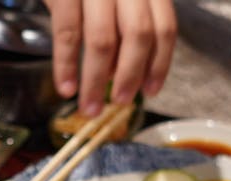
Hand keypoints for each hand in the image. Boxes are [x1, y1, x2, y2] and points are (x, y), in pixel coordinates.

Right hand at [43, 0, 175, 115]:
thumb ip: (125, 23)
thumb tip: (121, 71)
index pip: (164, 27)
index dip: (160, 64)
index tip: (151, 91)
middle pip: (139, 36)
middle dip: (130, 76)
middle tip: (120, 102)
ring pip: (103, 41)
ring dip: (96, 81)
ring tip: (90, 107)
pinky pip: (68, 35)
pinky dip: (66, 66)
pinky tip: (66, 87)